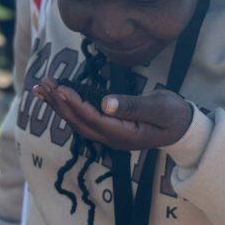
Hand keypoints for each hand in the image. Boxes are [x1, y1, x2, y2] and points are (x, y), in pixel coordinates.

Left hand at [33, 78, 193, 150]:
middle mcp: (113, 139)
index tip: (61, 89)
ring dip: (59, 107)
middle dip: (60, 104)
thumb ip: (133, 106)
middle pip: (80, 123)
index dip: (76, 105)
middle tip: (43, 85)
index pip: (94, 120)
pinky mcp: (109, 129)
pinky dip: (67, 108)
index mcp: (125, 134)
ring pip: (78, 123)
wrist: (183, 128)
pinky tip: (57, 98)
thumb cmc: (174, 115)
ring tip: (42, 90)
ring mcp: (110, 136)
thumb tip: (106, 103)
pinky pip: (83, 120)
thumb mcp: (159, 107)